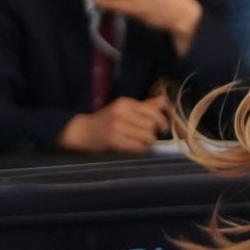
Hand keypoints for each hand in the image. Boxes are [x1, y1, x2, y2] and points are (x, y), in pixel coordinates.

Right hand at [57, 96, 172, 153]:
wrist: (84, 131)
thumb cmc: (108, 120)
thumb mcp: (125, 109)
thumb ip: (146, 105)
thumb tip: (166, 100)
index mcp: (125, 102)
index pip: (153, 111)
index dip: (162, 121)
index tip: (163, 128)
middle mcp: (121, 113)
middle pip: (152, 125)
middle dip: (153, 133)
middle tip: (147, 135)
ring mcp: (117, 127)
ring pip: (148, 137)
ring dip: (148, 142)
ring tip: (141, 141)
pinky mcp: (114, 141)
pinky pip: (139, 147)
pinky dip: (141, 149)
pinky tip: (135, 147)